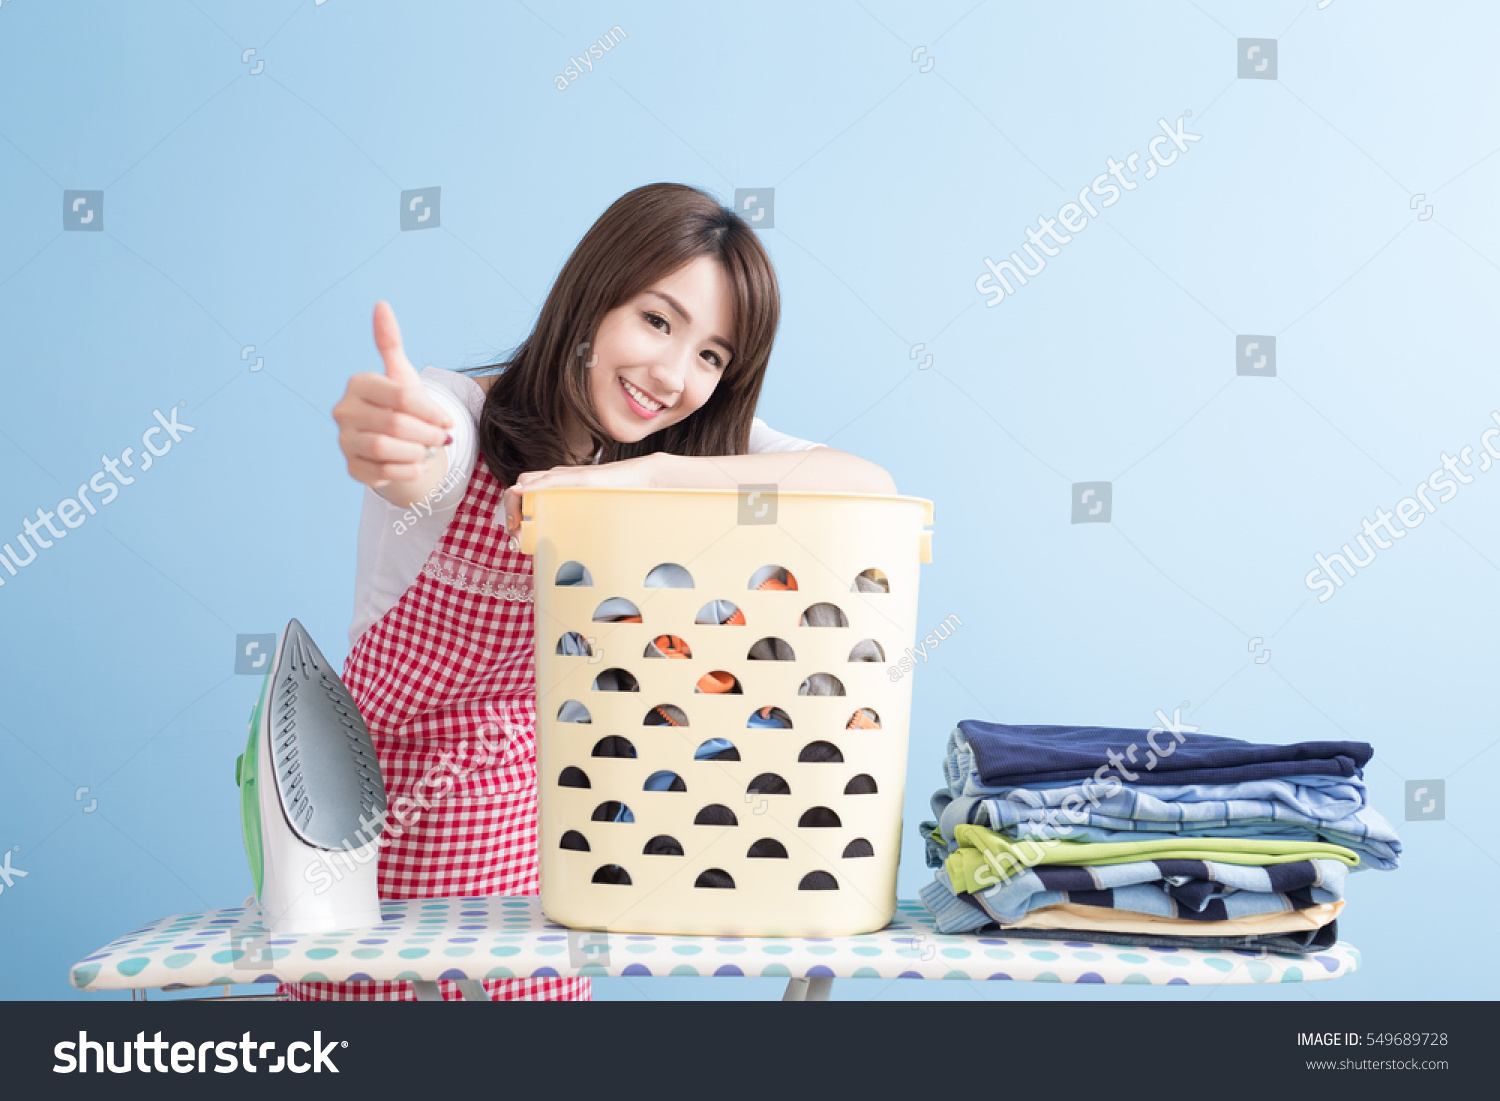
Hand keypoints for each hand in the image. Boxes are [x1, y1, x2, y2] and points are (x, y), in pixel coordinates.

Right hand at [333, 301, 453, 488]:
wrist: (395, 444)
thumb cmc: (399, 406)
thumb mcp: (401, 375)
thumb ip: (390, 342)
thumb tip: (381, 304)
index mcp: (358, 385)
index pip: (401, 396)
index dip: (430, 411)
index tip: (447, 421)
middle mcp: (344, 411)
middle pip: (394, 424)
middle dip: (426, 434)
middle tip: (443, 438)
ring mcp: (345, 441)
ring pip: (385, 449)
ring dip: (416, 452)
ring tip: (429, 451)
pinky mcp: (351, 468)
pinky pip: (380, 472)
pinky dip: (406, 471)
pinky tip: (417, 465)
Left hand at [500, 454, 665, 547]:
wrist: (643, 479)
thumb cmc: (619, 496)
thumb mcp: (589, 510)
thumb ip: (574, 520)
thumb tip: (564, 545)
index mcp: (559, 486)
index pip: (524, 493)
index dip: (513, 512)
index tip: (517, 536)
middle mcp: (558, 478)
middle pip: (520, 486)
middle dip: (510, 510)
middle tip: (516, 534)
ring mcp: (568, 476)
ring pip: (528, 482)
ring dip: (516, 503)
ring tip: (519, 525)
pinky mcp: (581, 478)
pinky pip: (551, 481)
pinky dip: (533, 488)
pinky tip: (525, 495)